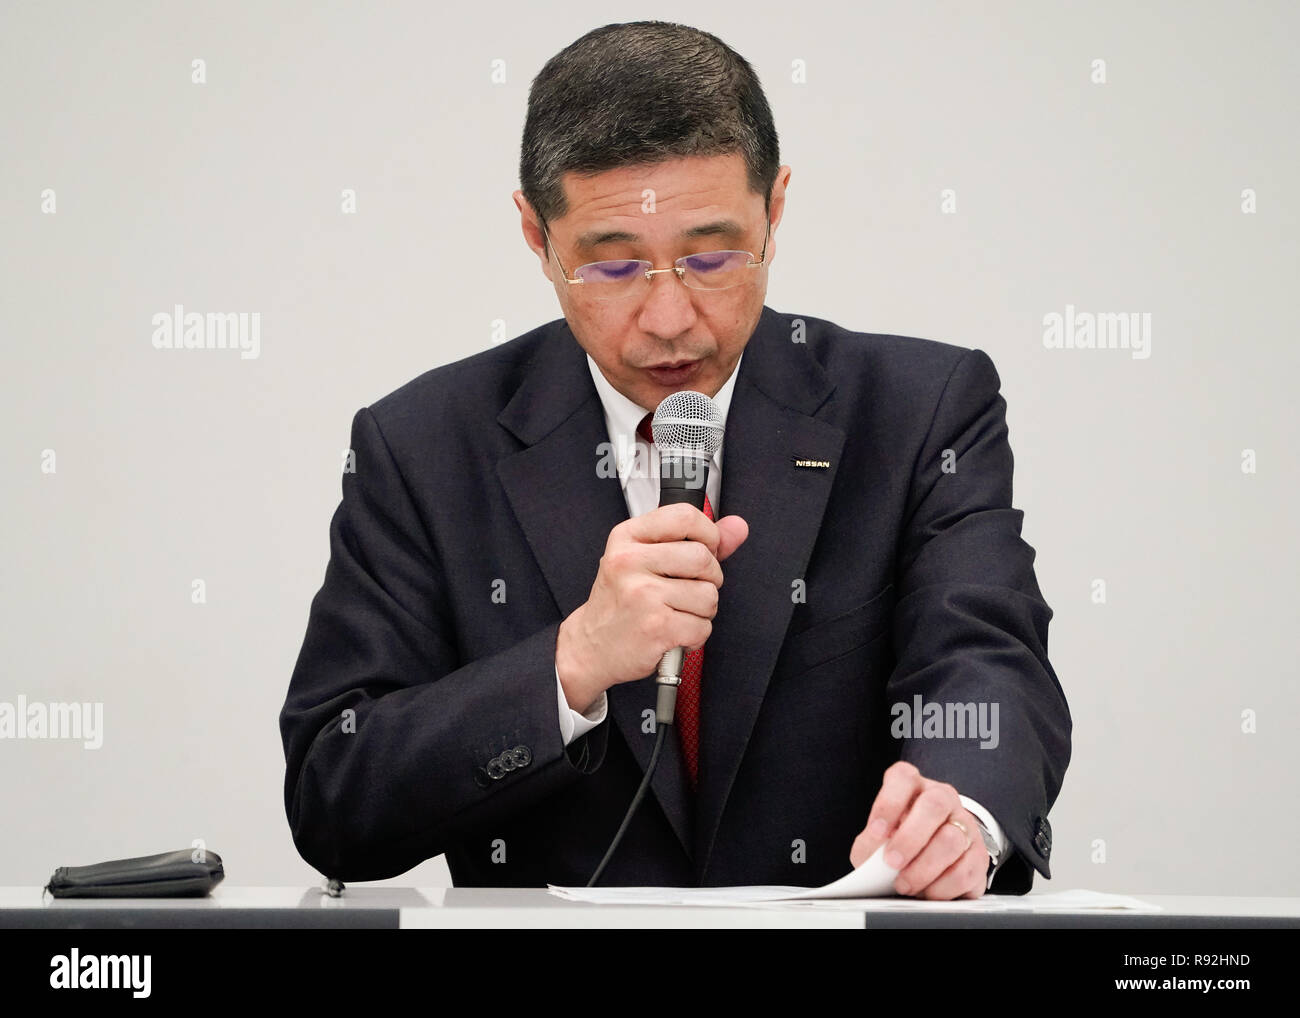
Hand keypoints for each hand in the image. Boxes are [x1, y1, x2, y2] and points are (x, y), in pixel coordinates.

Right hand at [556, 502, 748, 710]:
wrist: (591, 646)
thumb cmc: (621, 601)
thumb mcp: (646, 559)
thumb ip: (695, 540)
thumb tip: (737, 527)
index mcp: (627, 537)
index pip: (684, 516)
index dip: (707, 533)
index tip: (704, 548)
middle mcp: (630, 562)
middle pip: (703, 558)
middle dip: (709, 578)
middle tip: (689, 589)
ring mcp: (642, 595)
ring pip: (708, 595)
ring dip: (703, 610)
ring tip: (679, 612)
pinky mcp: (655, 627)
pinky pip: (702, 626)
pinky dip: (695, 635)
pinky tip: (675, 632)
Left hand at [849, 761, 987, 899]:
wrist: (936, 851)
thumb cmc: (900, 838)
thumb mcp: (880, 835)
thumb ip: (871, 844)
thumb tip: (869, 861)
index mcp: (913, 786)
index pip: (903, 778)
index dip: (888, 804)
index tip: (876, 832)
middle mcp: (943, 798)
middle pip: (934, 805)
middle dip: (910, 838)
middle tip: (892, 862)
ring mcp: (965, 824)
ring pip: (951, 840)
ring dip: (924, 868)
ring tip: (905, 884)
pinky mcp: (979, 854)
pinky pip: (964, 871)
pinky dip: (941, 887)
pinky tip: (927, 892)